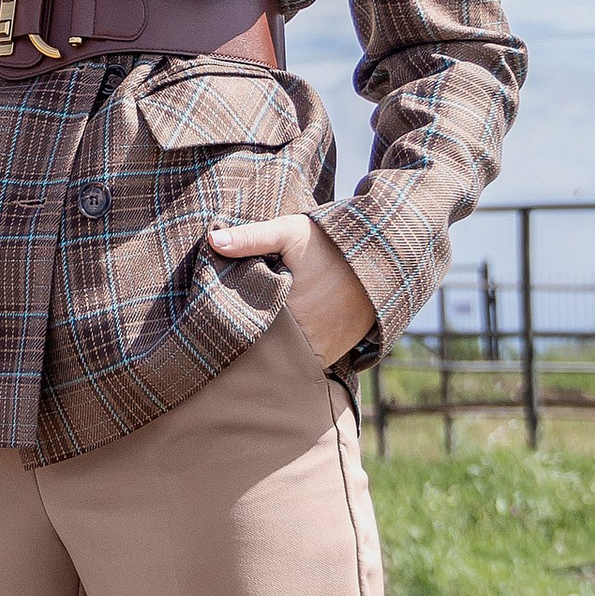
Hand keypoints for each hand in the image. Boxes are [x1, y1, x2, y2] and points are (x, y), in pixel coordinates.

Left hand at [208, 212, 378, 366]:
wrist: (382, 256)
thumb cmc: (330, 242)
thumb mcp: (290, 232)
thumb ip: (251, 237)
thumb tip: (213, 240)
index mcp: (289, 311)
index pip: (246, 328)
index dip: (231, 322)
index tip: (216, 315)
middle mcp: (306, 339)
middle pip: (264, 347)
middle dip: (249, 338)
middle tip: (228, 328)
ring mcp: (321, 352)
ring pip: (282, 358)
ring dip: (270, 348)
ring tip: (256, 332)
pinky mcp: (332, 356)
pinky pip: (302, 363)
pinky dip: (290, 354)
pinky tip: (279, 338)